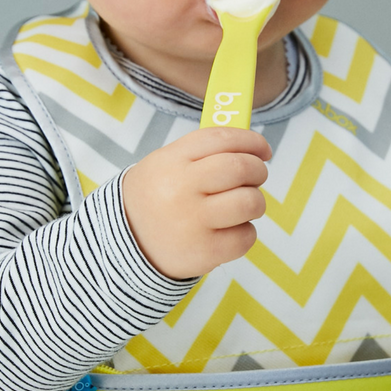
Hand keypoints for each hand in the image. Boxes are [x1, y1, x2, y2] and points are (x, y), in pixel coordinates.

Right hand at [122, 127, 271, 279]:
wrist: (128, 241)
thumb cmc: (158, 195)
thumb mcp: (167, 163)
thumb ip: (205, 151)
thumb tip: (253, 146)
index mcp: (172, 161)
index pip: (222, 139)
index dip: (251, 141)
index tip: (263, 149)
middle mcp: (181, 189)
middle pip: (241, 168)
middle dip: (257, 171)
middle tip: (254, 177)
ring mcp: (193, 222)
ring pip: (250, 202)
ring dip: (254, 202)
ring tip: (240, 206)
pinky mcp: (205, 251)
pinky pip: (246, 236)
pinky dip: (244, 232)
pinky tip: (228, 230)